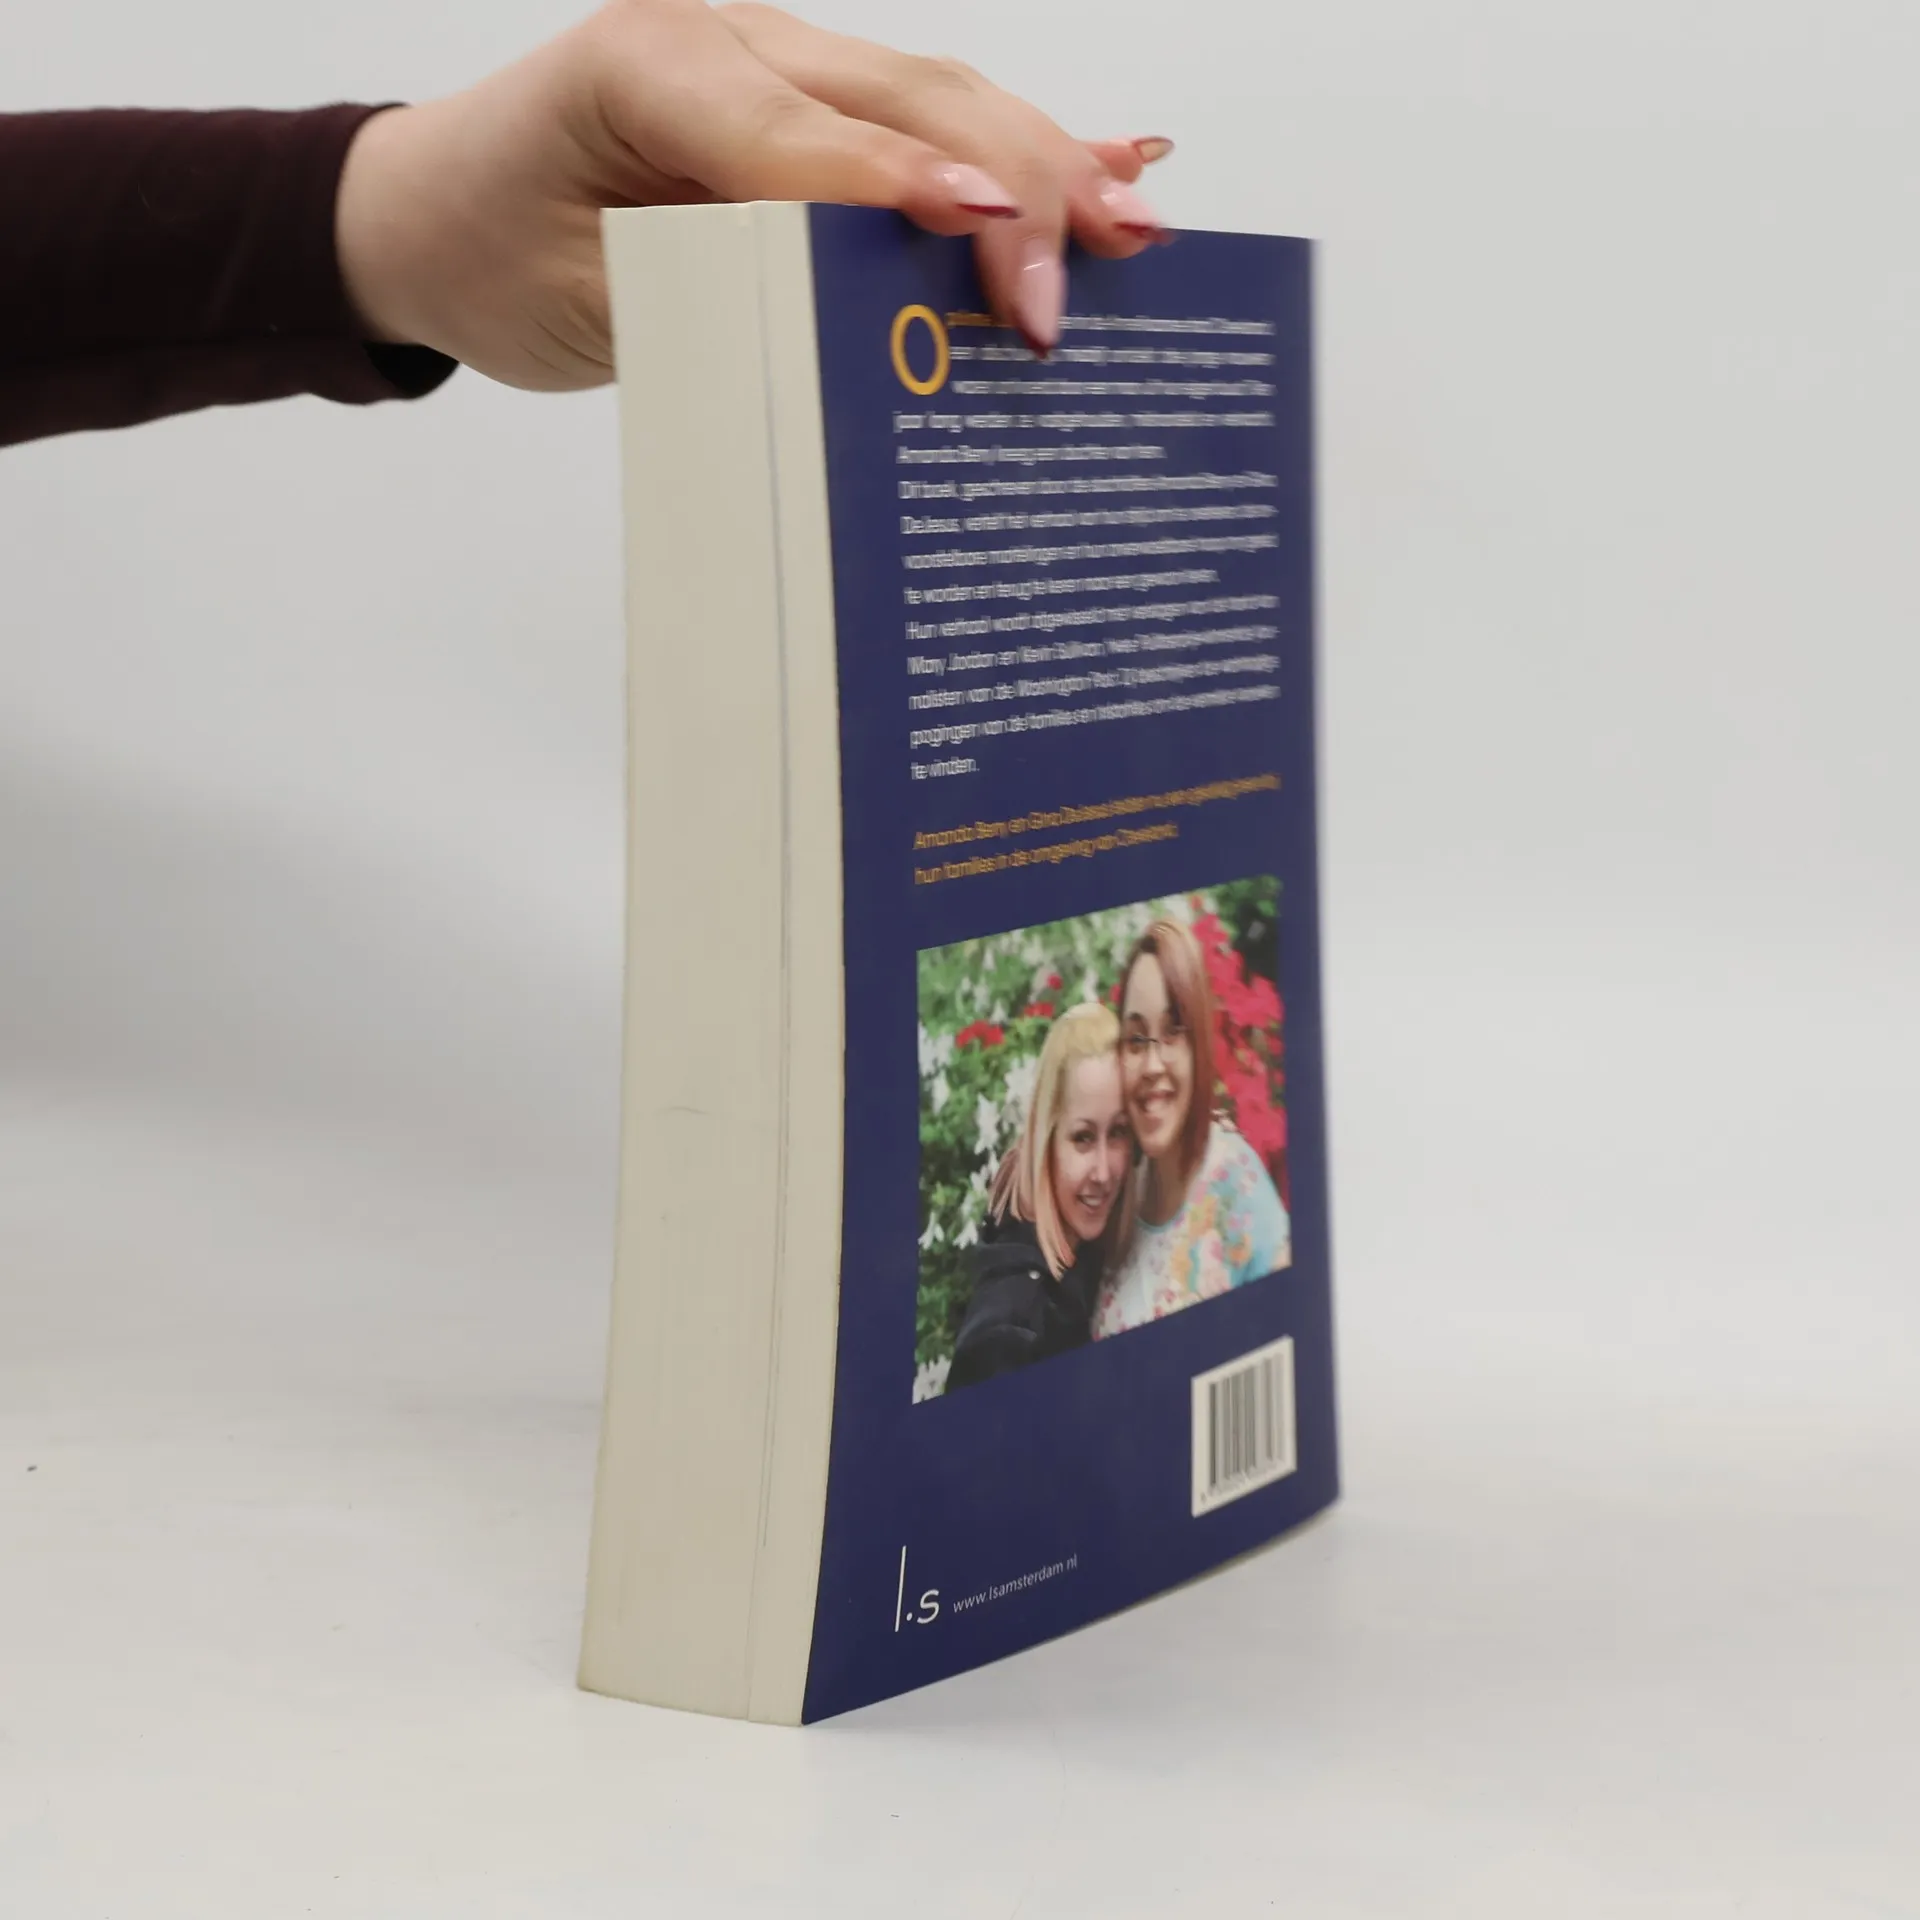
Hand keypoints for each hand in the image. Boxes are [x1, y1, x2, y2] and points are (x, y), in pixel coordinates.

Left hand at [334, 0, 1170, 390]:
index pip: (803, 135)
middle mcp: (731, 44)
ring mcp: (778, 67)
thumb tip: (857, 341)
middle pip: (908, 98)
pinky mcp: (806, 111)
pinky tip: (1110, 164)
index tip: (994, 248)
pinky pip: (923, 123)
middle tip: (1083, 283)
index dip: (909, 191)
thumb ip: (711, 304)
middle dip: (1013, 185)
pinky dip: (1015, 151)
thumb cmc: (491, 250)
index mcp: (651, 70)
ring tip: (1137, 227)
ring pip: (938, 99)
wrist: (434, 210)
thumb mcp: (581, 303)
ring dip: (1043, 163)